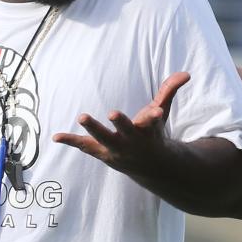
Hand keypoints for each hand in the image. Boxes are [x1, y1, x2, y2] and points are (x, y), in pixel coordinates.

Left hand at [52, 71, 190, 175]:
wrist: (149, 168)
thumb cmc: (153, 134)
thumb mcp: (162, 112)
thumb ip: (169, 91)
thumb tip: (186, 73)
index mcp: (148, 131)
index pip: (152, 123)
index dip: (153, 117)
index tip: (156, 114)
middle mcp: (132, 141)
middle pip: (125, 132)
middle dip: (120, 124)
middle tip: (112, 113)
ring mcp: (116, 148)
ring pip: (104, 139)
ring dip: (93, 128)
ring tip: (83, 115)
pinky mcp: (102, 152)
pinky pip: (85, 146)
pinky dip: (71, 141)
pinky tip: (56, 136)